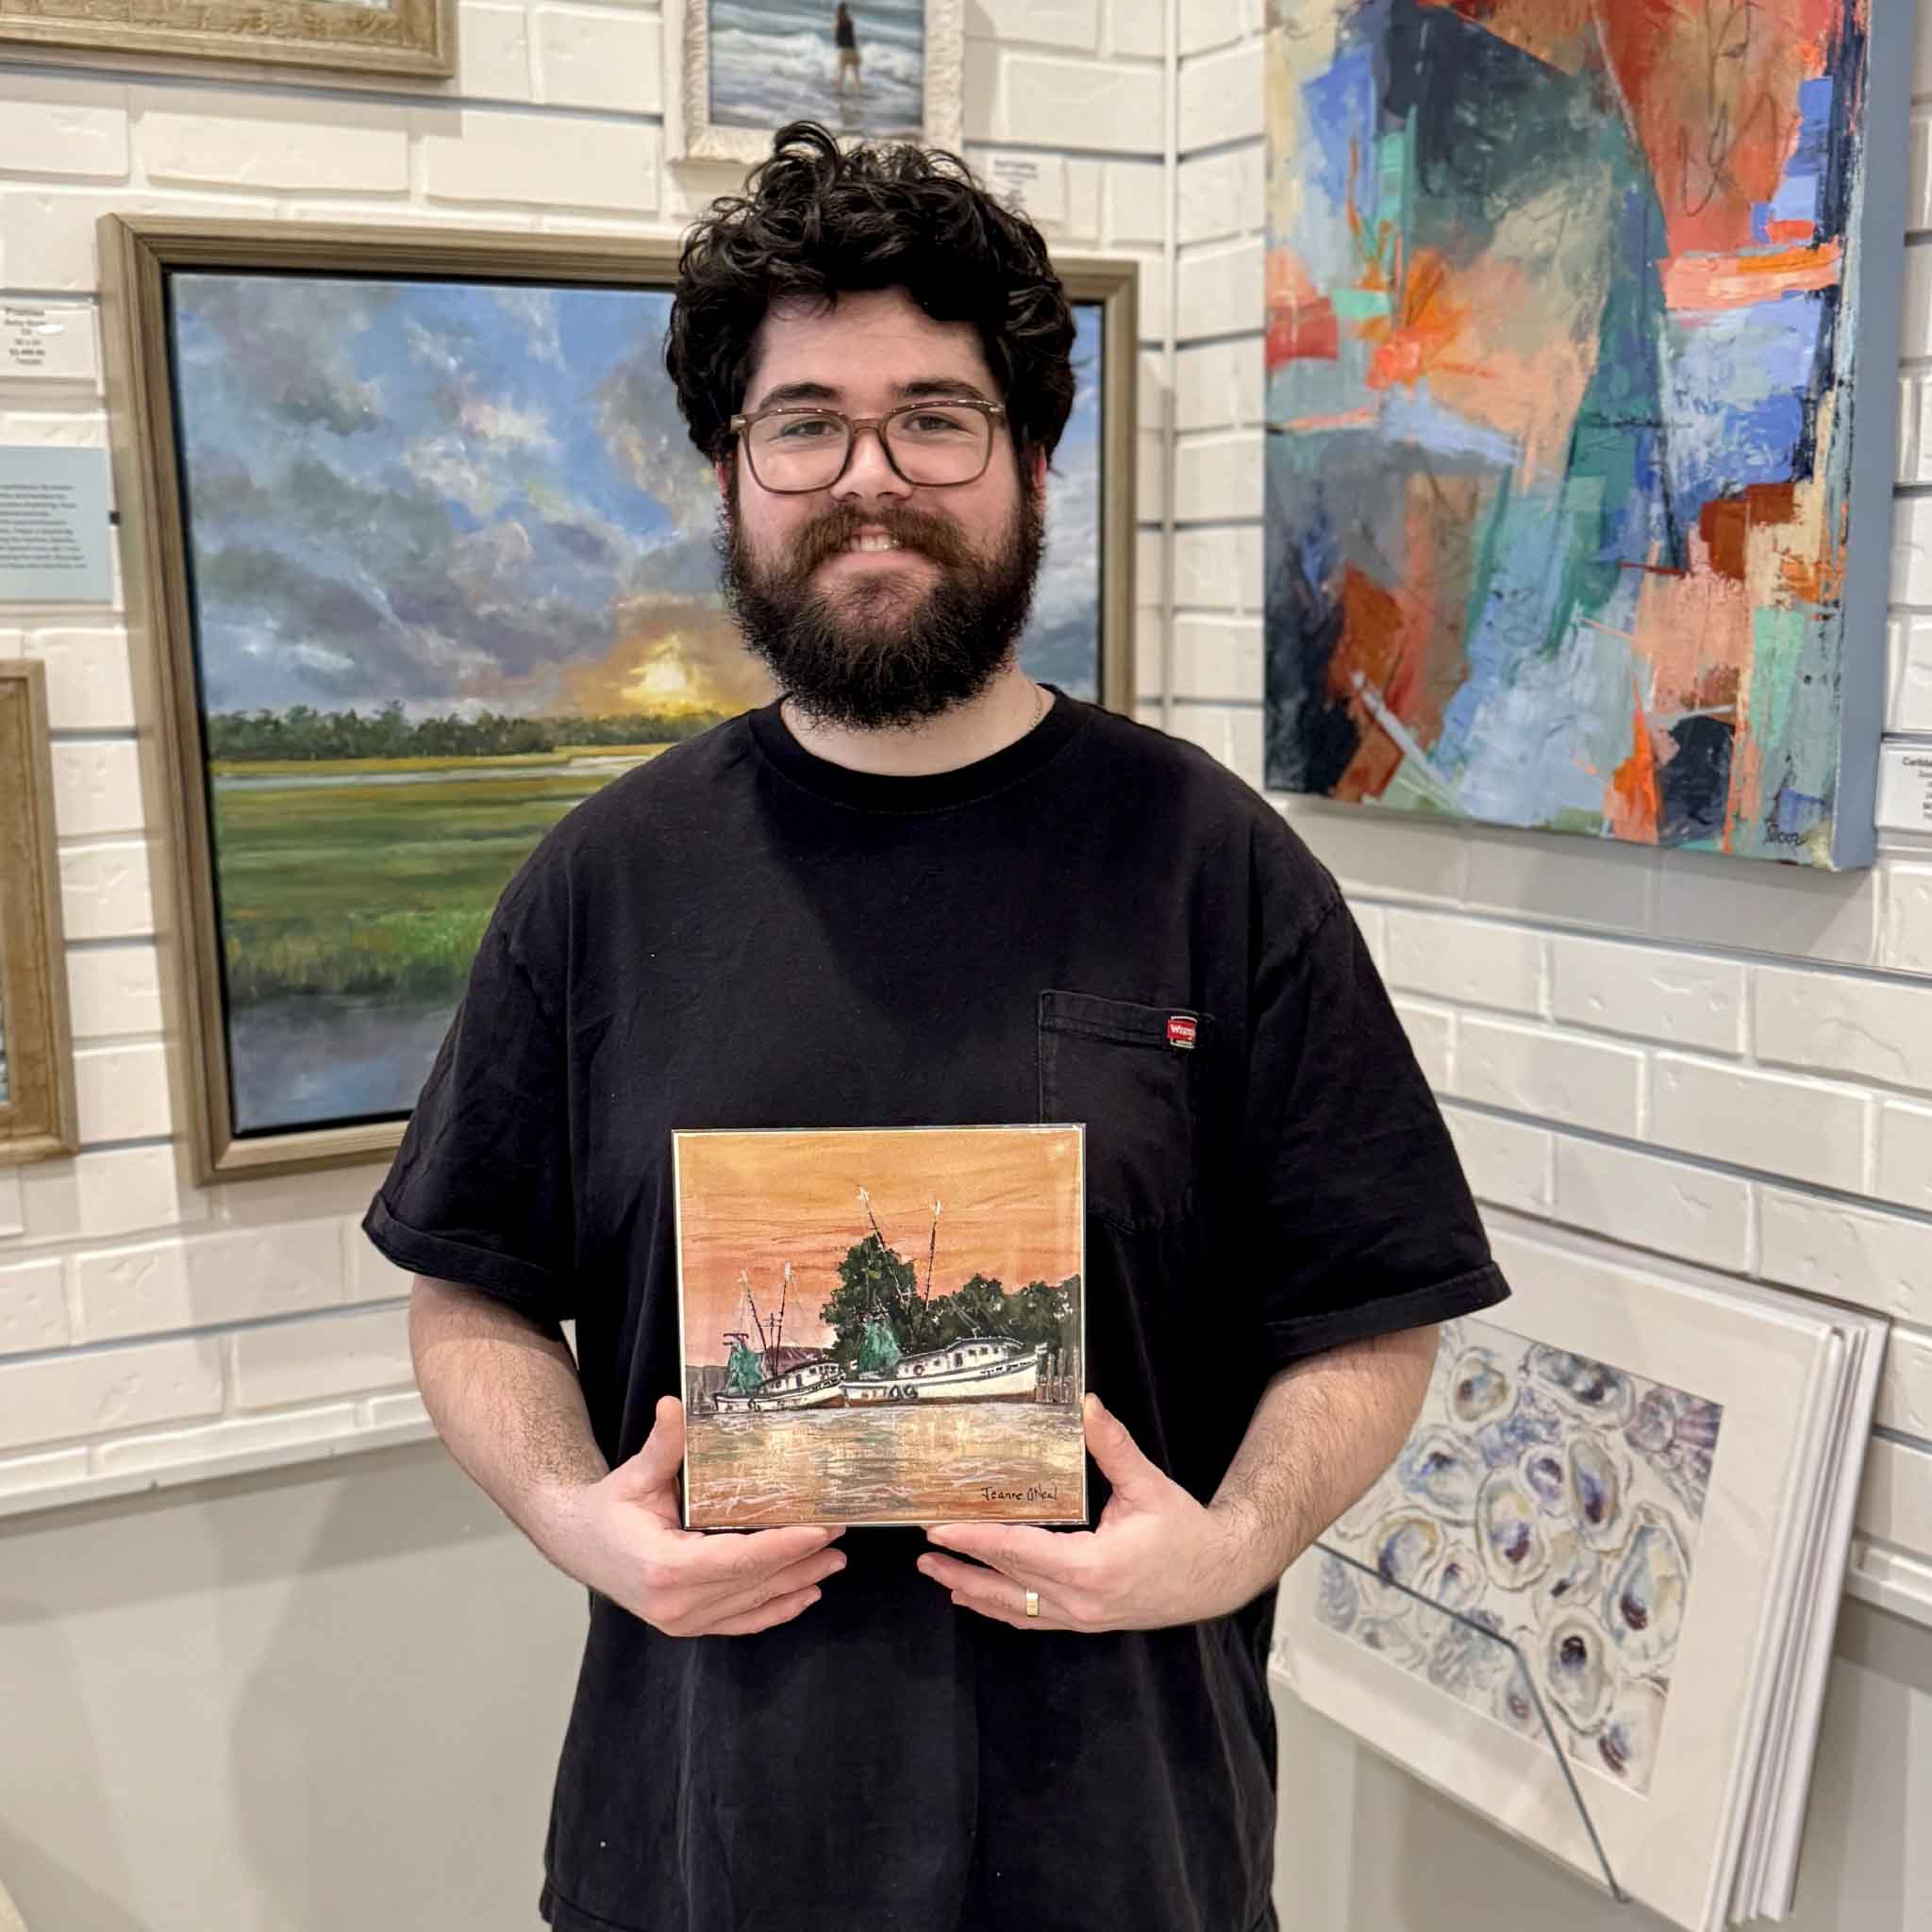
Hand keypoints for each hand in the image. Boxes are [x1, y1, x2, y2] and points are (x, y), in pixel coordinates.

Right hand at [543, 1396, 845, 1636]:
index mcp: (664, 1567)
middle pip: (753, 1583)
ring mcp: (681, 1620)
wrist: (578, 1544)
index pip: (738, 1559)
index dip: (783, 1545)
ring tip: (835, 1560)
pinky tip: (806, 1594)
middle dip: (801, 1558)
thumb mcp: (635, 1475)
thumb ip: (663, 1445)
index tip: (819, 1529)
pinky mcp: (686, 1624)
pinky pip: (740, 1622)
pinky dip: (775, 1611)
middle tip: (840, 1534)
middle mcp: (674, 1603)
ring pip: (752, 1604)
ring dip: (797, 1583)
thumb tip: (673, 1404)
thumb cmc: (609, 1508)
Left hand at [917, 1394, 1262, 1631]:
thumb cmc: (1184, 1531)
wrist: (1217, 1575)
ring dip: (973, 1591)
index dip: (976, 1539)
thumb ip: (1114, 1447)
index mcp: (1092, 1567)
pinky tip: (977, 1600)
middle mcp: (1080, 1601)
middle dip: (961, 1565)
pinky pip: (1032, 1620)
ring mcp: (1081, 1619)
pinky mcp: (1085, 1623)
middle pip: (1007, 1583)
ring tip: (936, 1576)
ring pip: (1014, 1609)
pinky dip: (1000, 1610)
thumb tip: (1087, 1405)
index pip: (1020, 1552)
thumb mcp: (1149, 1485)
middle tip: (923, 1551)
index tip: (939, 1529)